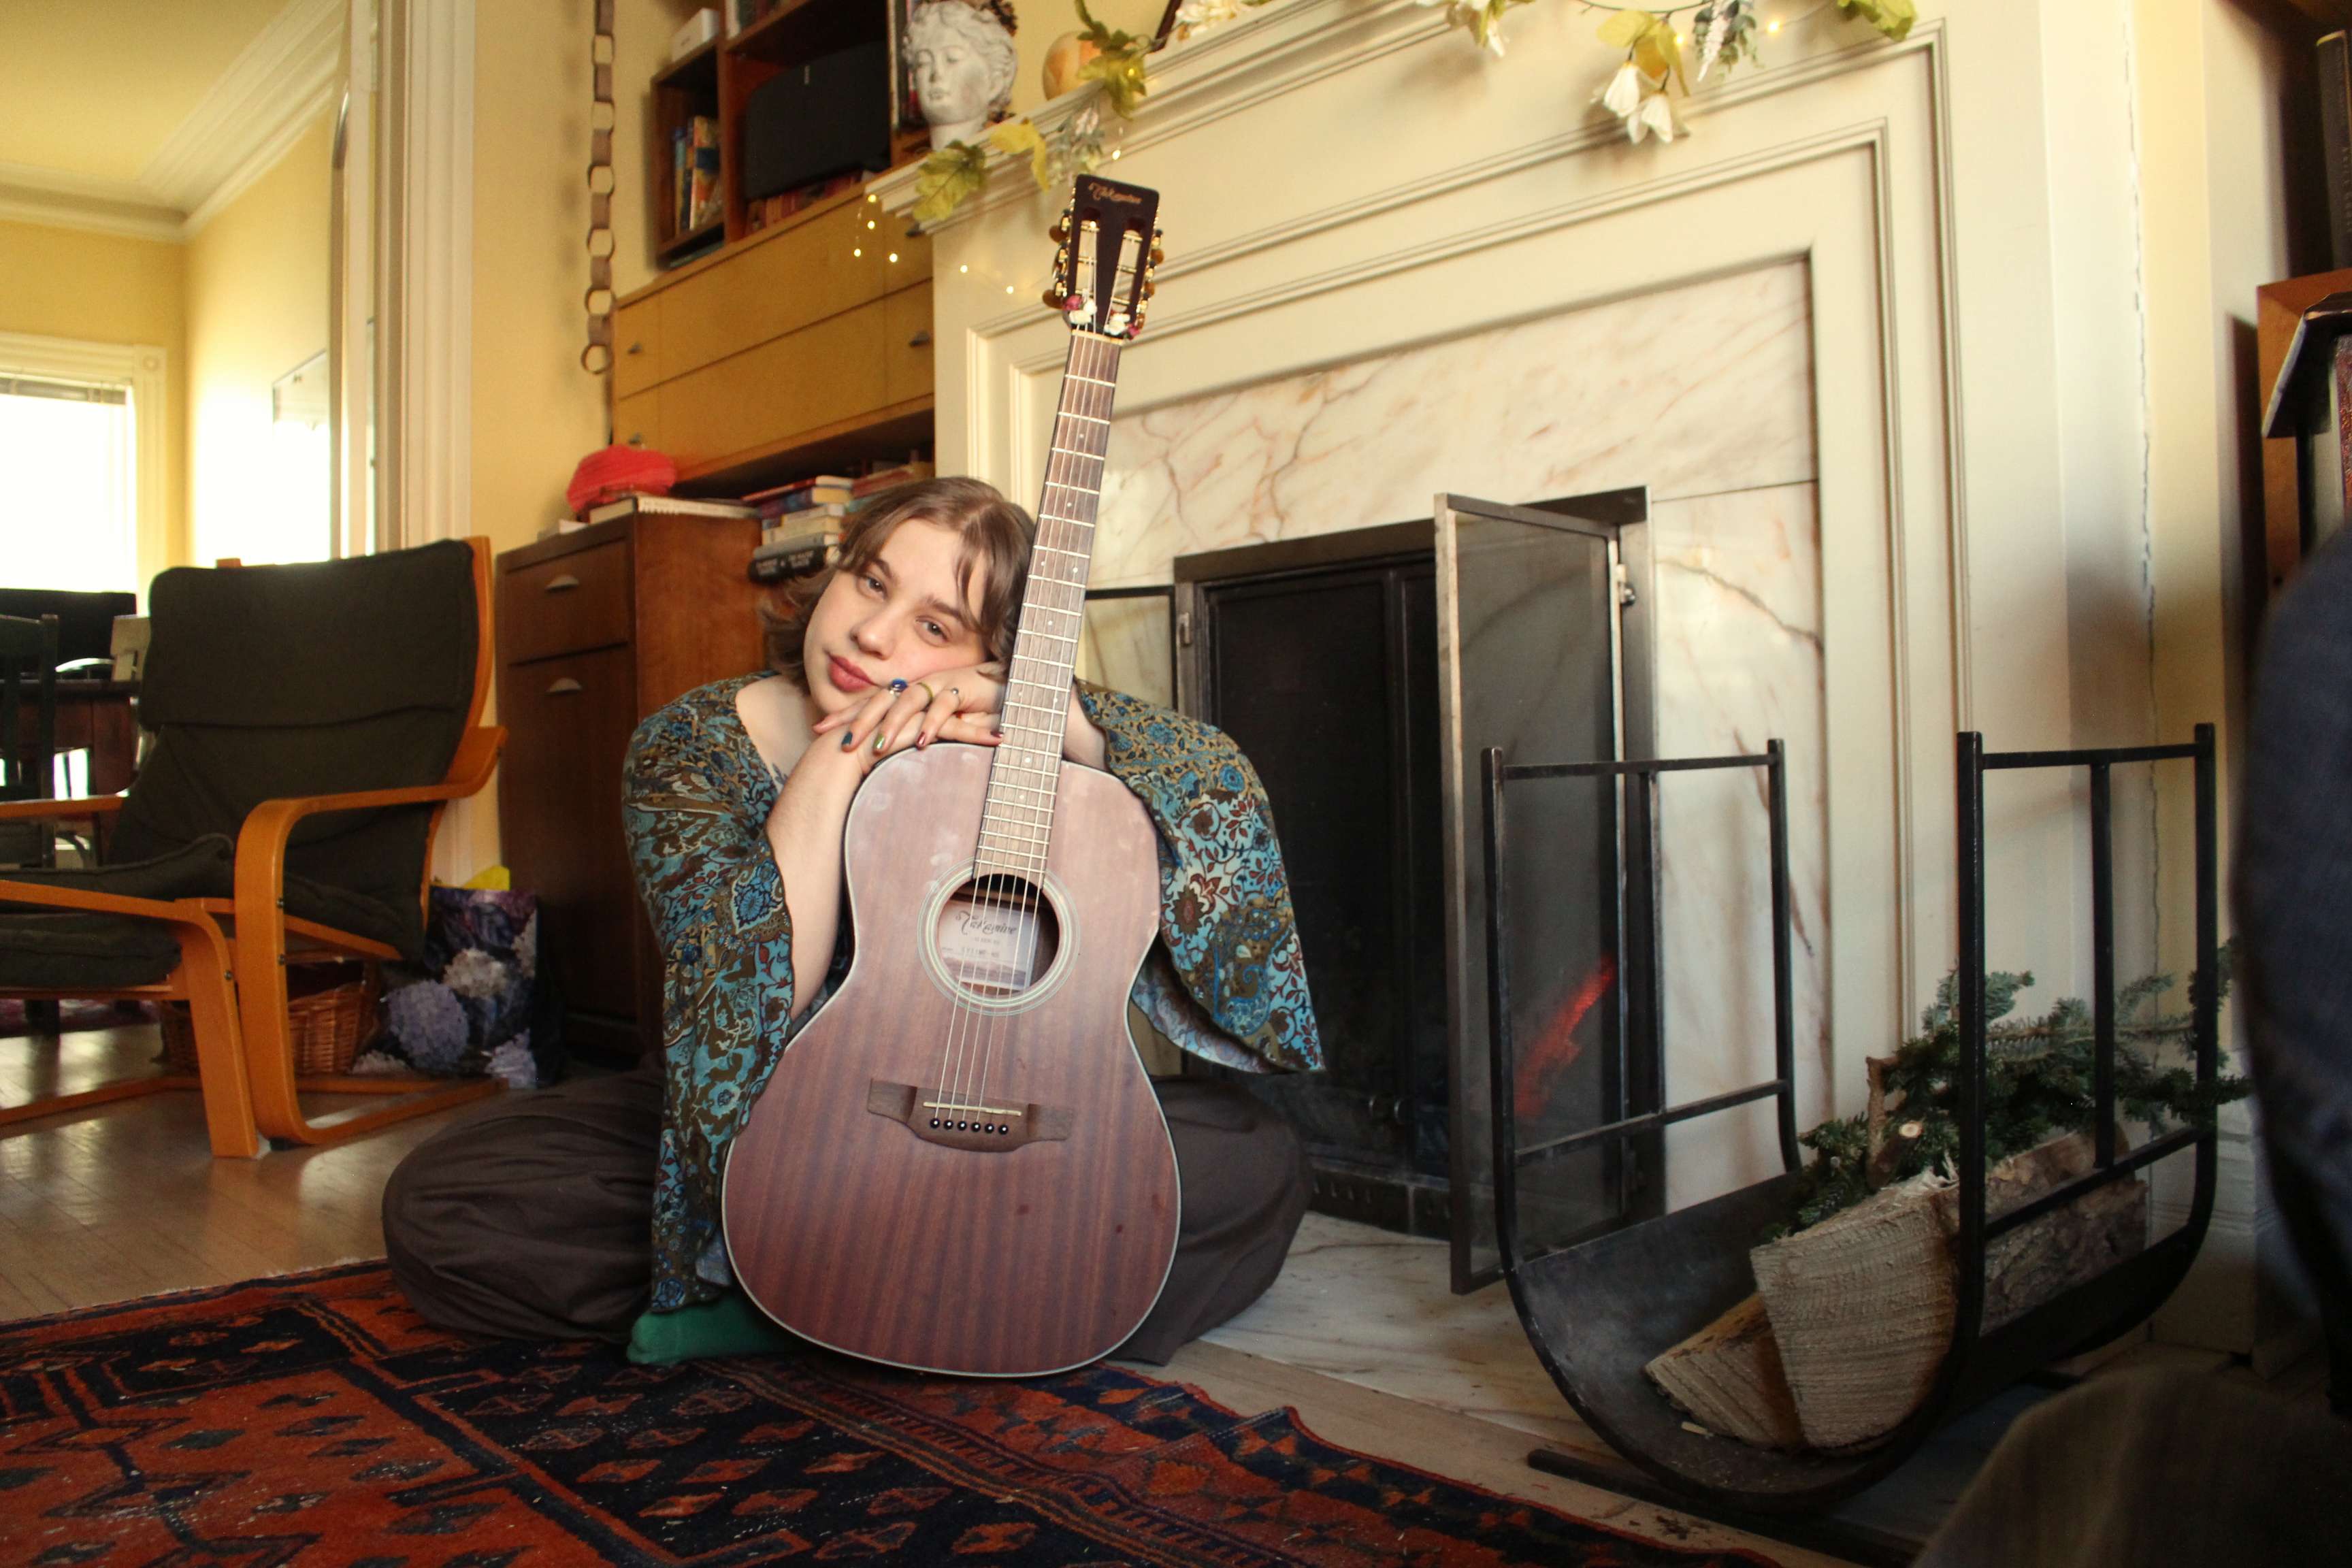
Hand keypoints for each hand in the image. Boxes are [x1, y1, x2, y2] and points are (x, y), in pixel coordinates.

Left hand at [811, 665, 1005, 766]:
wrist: (1008, 684)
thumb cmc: (974, 707)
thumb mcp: (939, 723)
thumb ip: (915, 735)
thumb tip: (885, 758)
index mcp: (910, 692)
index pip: (871, 701)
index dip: (846, 714)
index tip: (819, 730)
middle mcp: (920, 684)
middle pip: (883, 699)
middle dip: (861, 720)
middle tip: (844, 742)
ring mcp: (940, 684)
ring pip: (909, 701)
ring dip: (893, 724)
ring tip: (879, 746)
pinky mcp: (963, 688)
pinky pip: (944, 707)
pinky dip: (932, 723)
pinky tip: (923, 741)